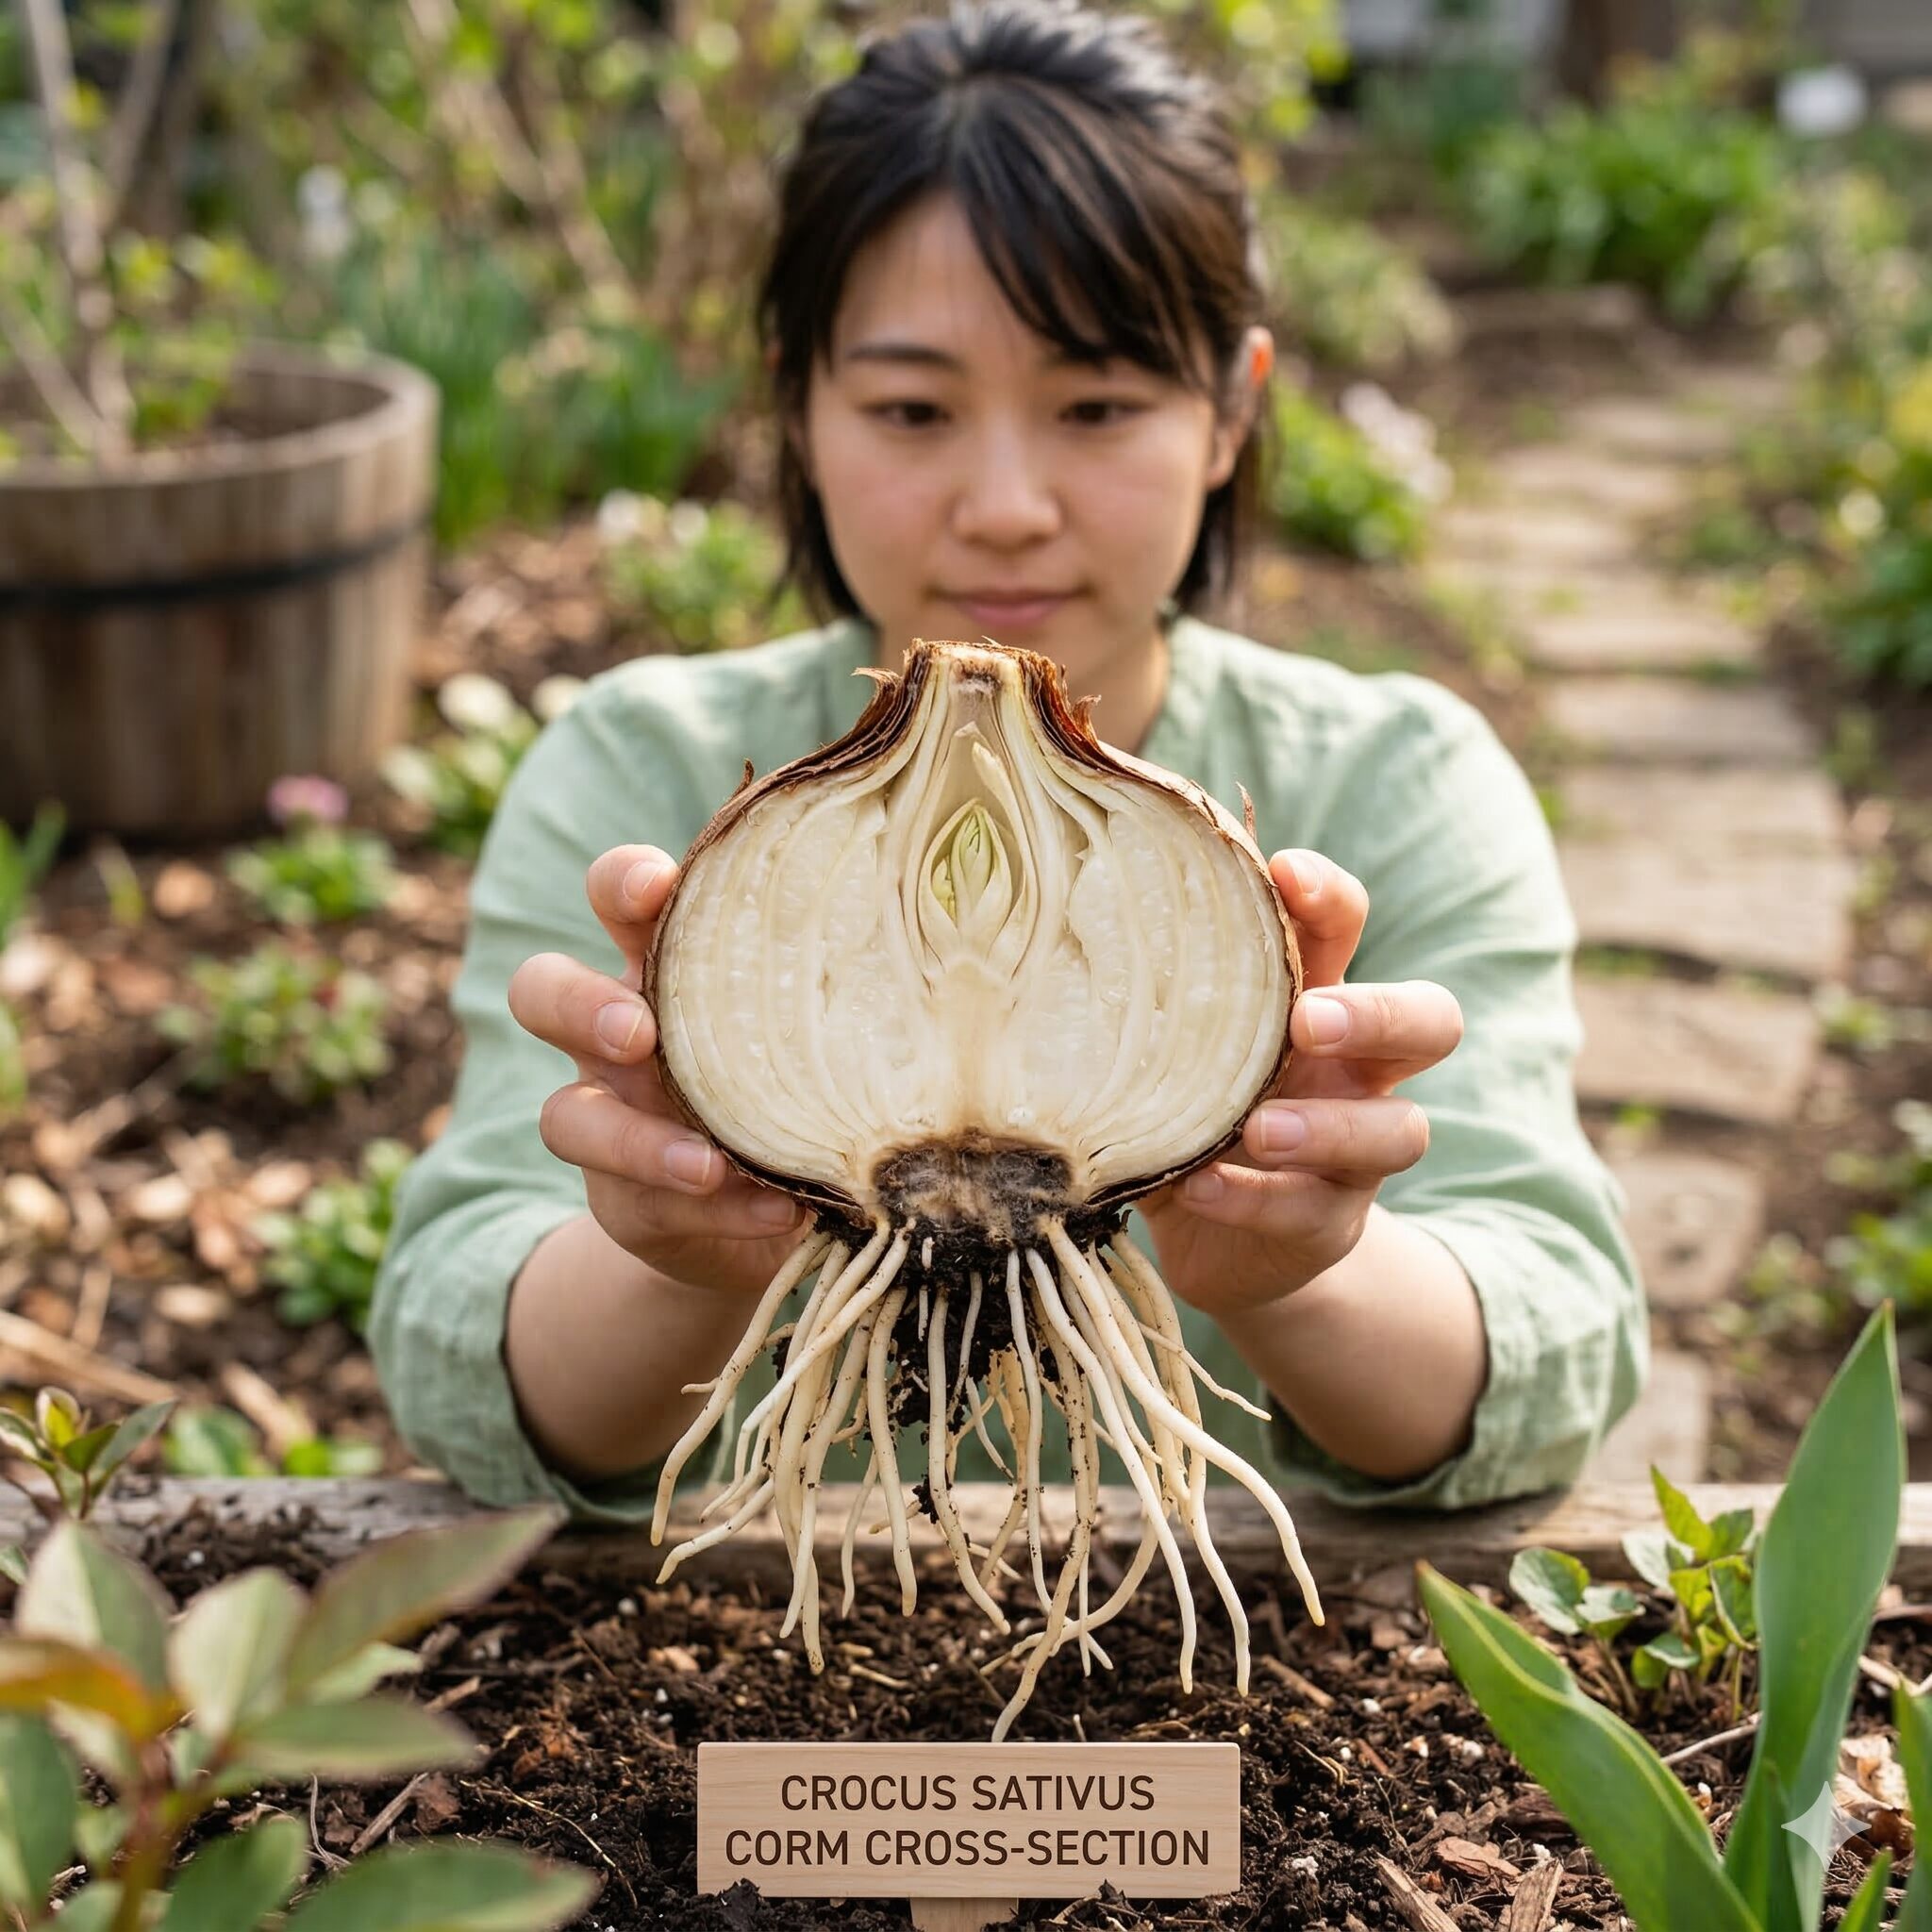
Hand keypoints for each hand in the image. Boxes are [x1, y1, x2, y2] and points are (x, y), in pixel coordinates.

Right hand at [508, 845, 807, 1300]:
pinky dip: (715, 1207)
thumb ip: (843, 992)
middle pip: (542, 991)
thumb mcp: (819, 1029)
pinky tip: (775, 1211)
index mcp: (664, 966)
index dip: (623, 882)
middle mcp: (617, 1035)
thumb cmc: (804, 1082)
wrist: (763, 1218)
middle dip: (581, 1004)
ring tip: (707, 1163)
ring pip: (564, 1115)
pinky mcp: (622, 1201)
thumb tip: (946, 958)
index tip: (658, 885)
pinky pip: (641, 1202)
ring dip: (635, 1138)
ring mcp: (608, 1120)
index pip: (617, 897)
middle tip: (636, 1031)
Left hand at [1137, 848, 1462, 1316]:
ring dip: (1326, 1126)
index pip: (1347, 929)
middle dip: (1378, 1013)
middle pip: (1431, 1022)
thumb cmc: (1190, 1116)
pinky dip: (1253, 1198)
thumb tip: (1058, 926)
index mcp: (1316, 1003)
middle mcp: (1357, 1072)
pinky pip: (1311, 1210)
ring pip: (1397, 1132)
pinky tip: (1200, 1187)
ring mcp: (1357, 1154)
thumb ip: (1153, 1004)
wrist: (1218, 1244)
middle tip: (1311, 1018)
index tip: (1286, 872)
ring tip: (1258, 1129)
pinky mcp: (1331, 1224)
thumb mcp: (1175, 1052)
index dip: (1331, 897)